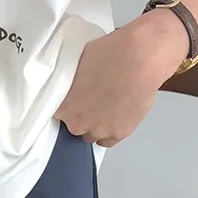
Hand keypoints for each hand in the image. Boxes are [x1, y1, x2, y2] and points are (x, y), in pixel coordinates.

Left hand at [56, 9, 189, 147]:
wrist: (139, 60)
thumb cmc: (108, 55)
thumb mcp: (77, 65)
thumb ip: (71, 83)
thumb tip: (74, 85)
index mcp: (64, 107)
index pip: (57, 114)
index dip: (68, 105)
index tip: (74, 99)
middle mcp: (78, 124)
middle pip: (74, 126)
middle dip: (81, 115)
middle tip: (91, 101)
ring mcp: (100, 131)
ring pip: (91, 135)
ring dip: (95, 125)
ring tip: (105, 108)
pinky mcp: (120, 133)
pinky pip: (108, 141)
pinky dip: (109, 132)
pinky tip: (113, 118)